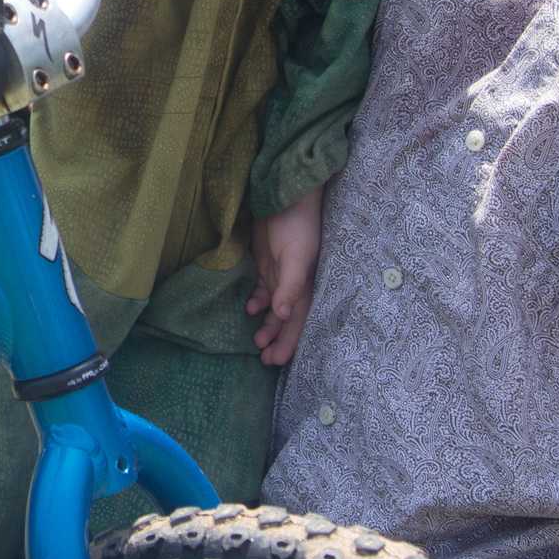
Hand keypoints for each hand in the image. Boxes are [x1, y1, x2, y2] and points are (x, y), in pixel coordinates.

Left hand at [245, 189, 323, 367]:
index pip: (300, 323)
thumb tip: (284, 316)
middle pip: (287, 321)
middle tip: (264, 360)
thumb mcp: (296, 257)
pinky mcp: (269, 265)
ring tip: (256, 342)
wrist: (287, 197)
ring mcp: (281, 276)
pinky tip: (250, 310)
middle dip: (277, 341)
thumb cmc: (297, 226)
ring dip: (267, 326)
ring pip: (275, 310)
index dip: (290, 343)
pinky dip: (258, 302)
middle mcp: (296, 286)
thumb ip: (290, 286)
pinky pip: (264, 290)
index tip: (277, 361)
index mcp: (308, 287)